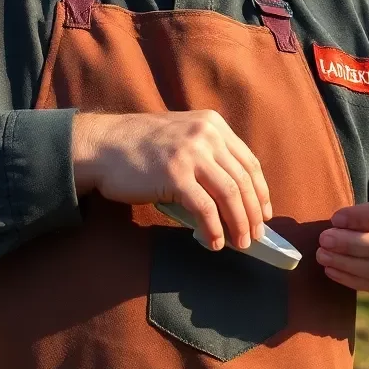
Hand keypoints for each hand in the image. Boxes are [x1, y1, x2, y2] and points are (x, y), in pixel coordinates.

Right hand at [71, 111, 271, 251]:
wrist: (104, 145)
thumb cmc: (141, 146)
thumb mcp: (182, 135)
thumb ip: (208, 154)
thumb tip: (234, 196)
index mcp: (212, 124)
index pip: (248, 161)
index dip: (261, 191)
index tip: (264, 213)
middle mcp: (206, 135)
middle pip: (244, 180)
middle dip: (254, 213)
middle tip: (256, 236)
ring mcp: (191, 153)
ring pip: (230, 194)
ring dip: (240, 224)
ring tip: (241, 244)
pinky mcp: (175, 175)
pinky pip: (205, 208)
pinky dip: (214, 229)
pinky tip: (214, 242)